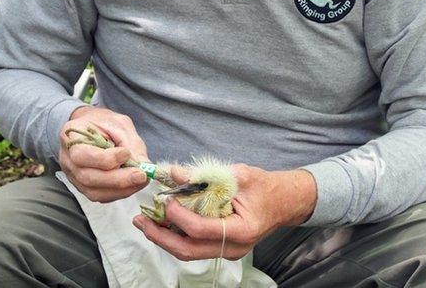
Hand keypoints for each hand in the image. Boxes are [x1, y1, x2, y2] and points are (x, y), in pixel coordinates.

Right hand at [59, 106, 149, 201]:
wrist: (92, 127)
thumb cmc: (104, 123)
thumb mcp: (119, 124)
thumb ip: (131, 143)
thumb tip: (145, 166)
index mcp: (70, 136)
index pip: (82, 155)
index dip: (106, 158)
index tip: (126, 153)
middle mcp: (68, 160)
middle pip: (88, 177)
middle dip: (118, 179)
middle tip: (141, 175)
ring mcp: (74, 176)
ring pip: (94, 192)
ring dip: (121, 190)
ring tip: (140, 180)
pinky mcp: (85, 187)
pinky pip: (101, 196)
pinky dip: (120, 193)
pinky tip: (133, 185)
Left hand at [132, 164, 316, 260]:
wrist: (285, 202)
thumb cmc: (266, 186)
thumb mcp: (239, 174)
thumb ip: (206, 175)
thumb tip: (174, 173)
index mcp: (241, 230)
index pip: (200, 229)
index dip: (178, 216)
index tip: (164, 199)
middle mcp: (233, 247)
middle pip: (188, 250)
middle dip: (160, 236)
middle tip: (140, 221)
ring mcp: (228, 251)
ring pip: (188, 252)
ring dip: (164, 238)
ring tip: (145, 222)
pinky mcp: (222, 248)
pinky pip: (195, 246)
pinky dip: (176, 236)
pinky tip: (163, 223)